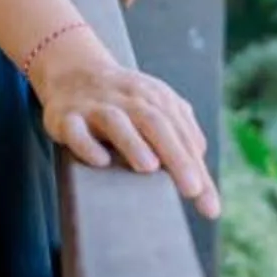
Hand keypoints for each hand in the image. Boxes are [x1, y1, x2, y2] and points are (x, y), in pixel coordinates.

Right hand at [30, 31, 219, 215]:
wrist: (74, 71)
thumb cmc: (123, 100)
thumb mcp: (156, 108)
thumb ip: (181, 136)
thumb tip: (201, 172)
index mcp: (156, 100)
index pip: (182, 136)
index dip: (197, 170)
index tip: (210, 206)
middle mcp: (129, 101)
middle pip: (156, 125)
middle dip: (176, 157)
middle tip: (192, 189)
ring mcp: (96, 107)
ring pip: (117, 123)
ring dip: (134, 144)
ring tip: (150, 168)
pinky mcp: (66, 117)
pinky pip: (75, 130)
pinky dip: (87, 144)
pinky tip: (100, 161)